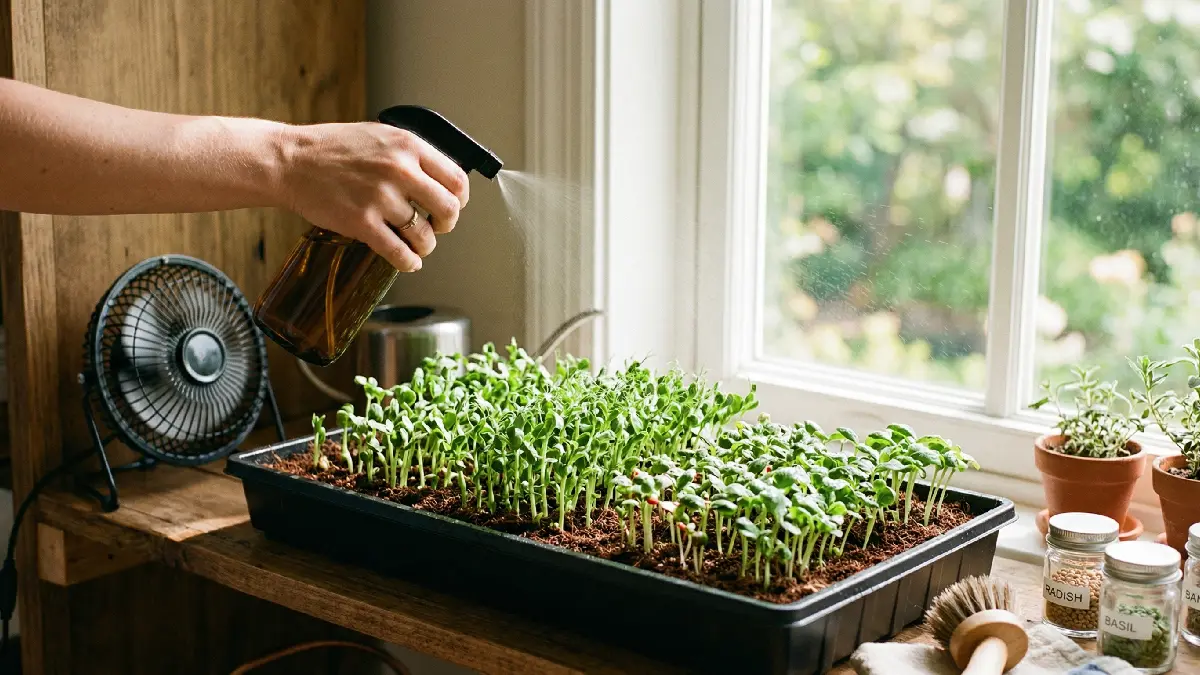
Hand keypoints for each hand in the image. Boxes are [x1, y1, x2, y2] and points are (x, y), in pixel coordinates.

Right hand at [274, 121, 469, 271]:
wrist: (291, 161)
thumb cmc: (334, 149)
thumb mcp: (380, 136)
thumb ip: (411, 155)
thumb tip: (441, 180)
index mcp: (408, 145)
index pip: (457, 179)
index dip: (460, 199)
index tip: (453, 206)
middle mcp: (399, 170)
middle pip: (449, 210)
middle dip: (446, 225)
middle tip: (437, 227)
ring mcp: (380, 198)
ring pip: (424, 236)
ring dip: (424, 246)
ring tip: (415, 244)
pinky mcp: (362, 223)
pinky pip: (399, 253)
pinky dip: (409, 262)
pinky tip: (408, 261)